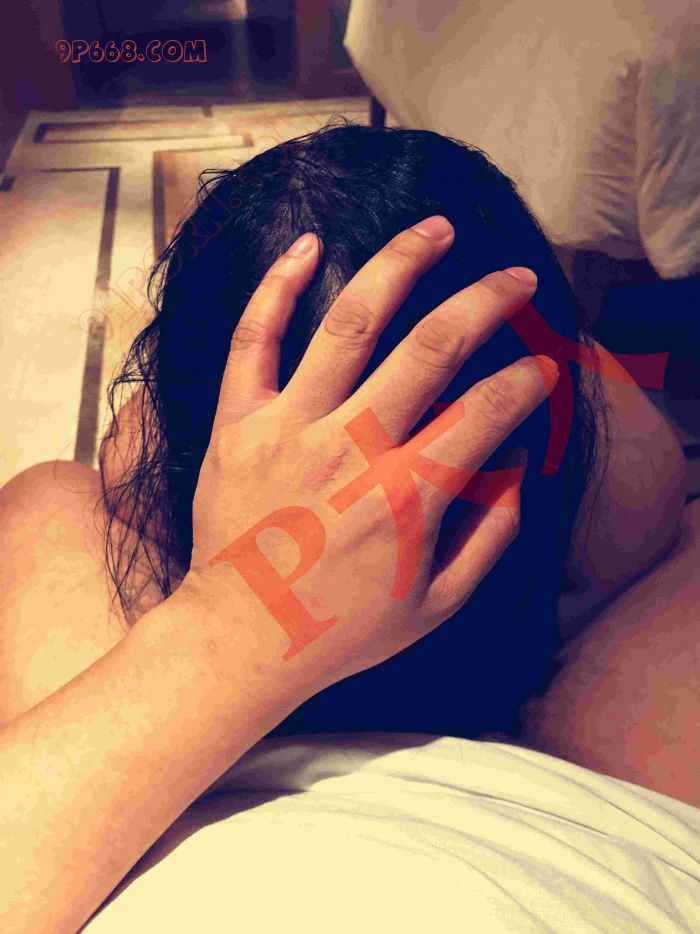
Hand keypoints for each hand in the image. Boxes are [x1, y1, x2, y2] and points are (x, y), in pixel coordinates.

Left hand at [179, 218, 557, 698]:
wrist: (240, 639)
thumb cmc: (339, 628)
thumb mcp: (435, 604)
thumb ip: (489, 538)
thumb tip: (520, 470)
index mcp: (409, 495)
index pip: (488, 411)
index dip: (528, 381)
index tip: (541, 370)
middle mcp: (354, 448)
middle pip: (434, 347)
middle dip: (488, 301)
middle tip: (516, 277)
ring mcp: (291, 427)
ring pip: (352, 323)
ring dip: (401, 265)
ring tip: (436, 228)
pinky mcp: (239, 422)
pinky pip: (254, 340)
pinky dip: (277, 287)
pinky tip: (308, 245)